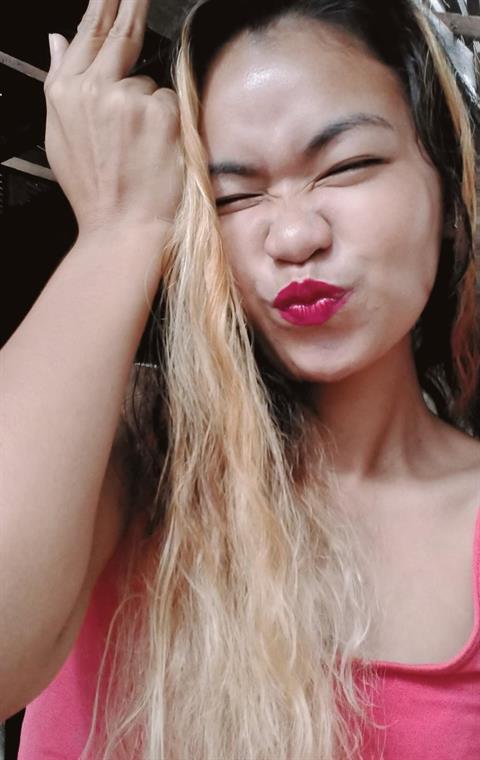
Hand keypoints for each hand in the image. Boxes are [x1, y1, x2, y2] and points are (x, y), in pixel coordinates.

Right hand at [44, 0, 182, 237]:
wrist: (122, 228)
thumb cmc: (95, 190)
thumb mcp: (60, 137)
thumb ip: (60, 82)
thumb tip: (58, 39)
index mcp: (64, 92)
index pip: (88, 33)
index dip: (103, 5)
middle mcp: (93, 87)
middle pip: (120, 34)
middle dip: (133, 6)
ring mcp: (129, 97)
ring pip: (148, 82)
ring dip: (150, 105)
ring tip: (139, 148)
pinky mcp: (161, 111)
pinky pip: (170, 103)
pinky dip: (169, 123)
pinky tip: (157, 151)